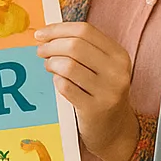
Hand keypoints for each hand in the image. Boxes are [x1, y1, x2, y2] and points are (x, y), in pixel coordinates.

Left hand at [34, 21, 139, 160]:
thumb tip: (47, 33)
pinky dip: (56, 81)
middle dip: (51, 46)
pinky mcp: (94, 109)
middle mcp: (117, 71)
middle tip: (41, 51)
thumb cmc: (102, 93)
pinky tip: (58, 82)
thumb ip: (83, 48)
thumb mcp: (103, 68)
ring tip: (49, 67)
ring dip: (52, 64)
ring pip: (68, 65)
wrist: (115, 131)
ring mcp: (108, 91)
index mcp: (119, 55)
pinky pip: (65, 87)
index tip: (41, 34)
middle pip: (75, 45)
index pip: (85, 30)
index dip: (58, 29)